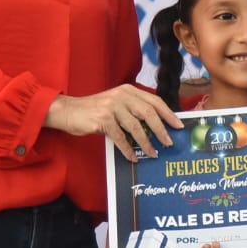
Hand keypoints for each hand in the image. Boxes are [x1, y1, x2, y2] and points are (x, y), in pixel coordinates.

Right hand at [45, 84, 179, 161]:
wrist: (68, 111)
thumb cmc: (94, 111)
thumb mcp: (116, 104)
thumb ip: (133, 110)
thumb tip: (155, 127)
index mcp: (129, 90)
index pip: (155, 101)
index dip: (168, 114)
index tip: (179, 126)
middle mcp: (122, 95)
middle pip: (149, 113)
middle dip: (161, 130)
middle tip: (169, 143)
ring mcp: (112, 106)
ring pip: (136, 127)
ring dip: (146, 143)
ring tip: (153, 154)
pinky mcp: (102, 119)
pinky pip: (120, 137)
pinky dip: (128, 149)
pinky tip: (133, 157)